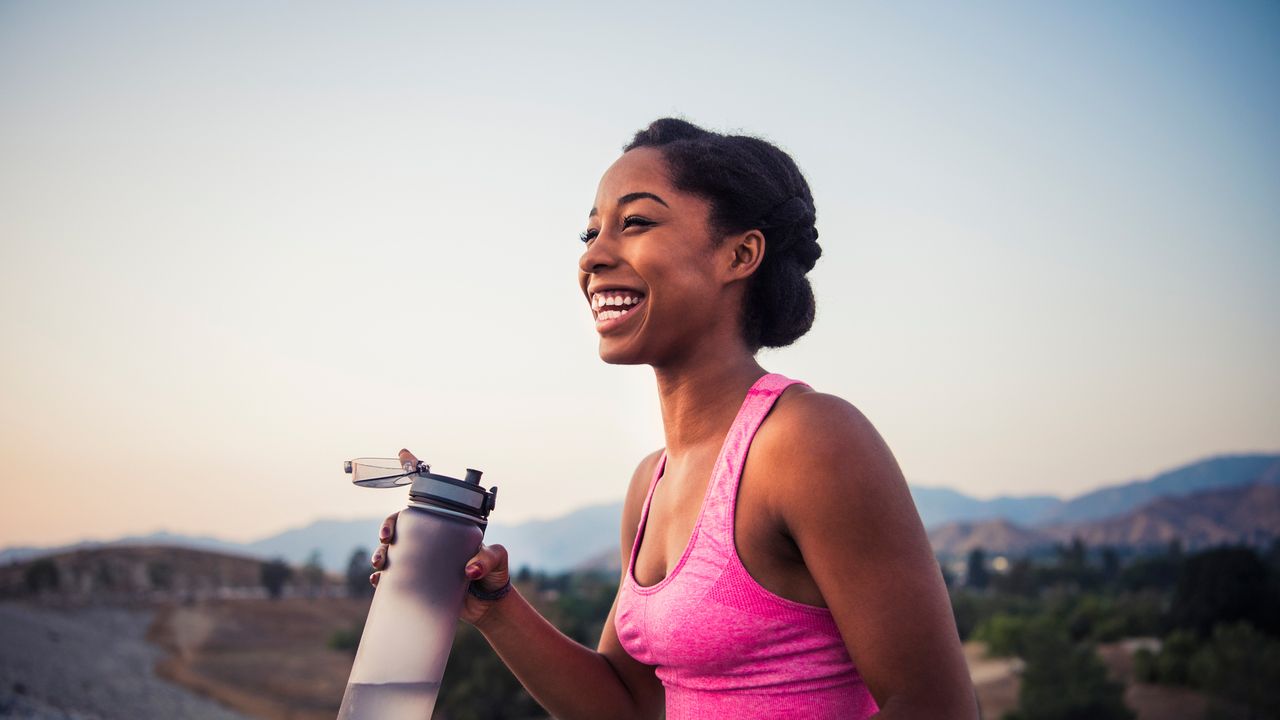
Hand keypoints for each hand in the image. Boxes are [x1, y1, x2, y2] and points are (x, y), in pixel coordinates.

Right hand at [370, 448, 511, 625]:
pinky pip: (393, 577)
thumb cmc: (495, 575)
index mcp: (449, 527)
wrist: (488, 606)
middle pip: (402, 524)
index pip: (432, 496)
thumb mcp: (497, 560)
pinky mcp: (416, 582)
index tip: (403, 454)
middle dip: (388, 525)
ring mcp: (422, 560)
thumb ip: (488, 559)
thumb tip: (469, 570)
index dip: (415, 472)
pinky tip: (378, 580)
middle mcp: (432, 540)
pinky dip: (382, 577)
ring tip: (380, 562)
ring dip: (380, 552)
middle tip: (386, 537)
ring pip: (392, 549)